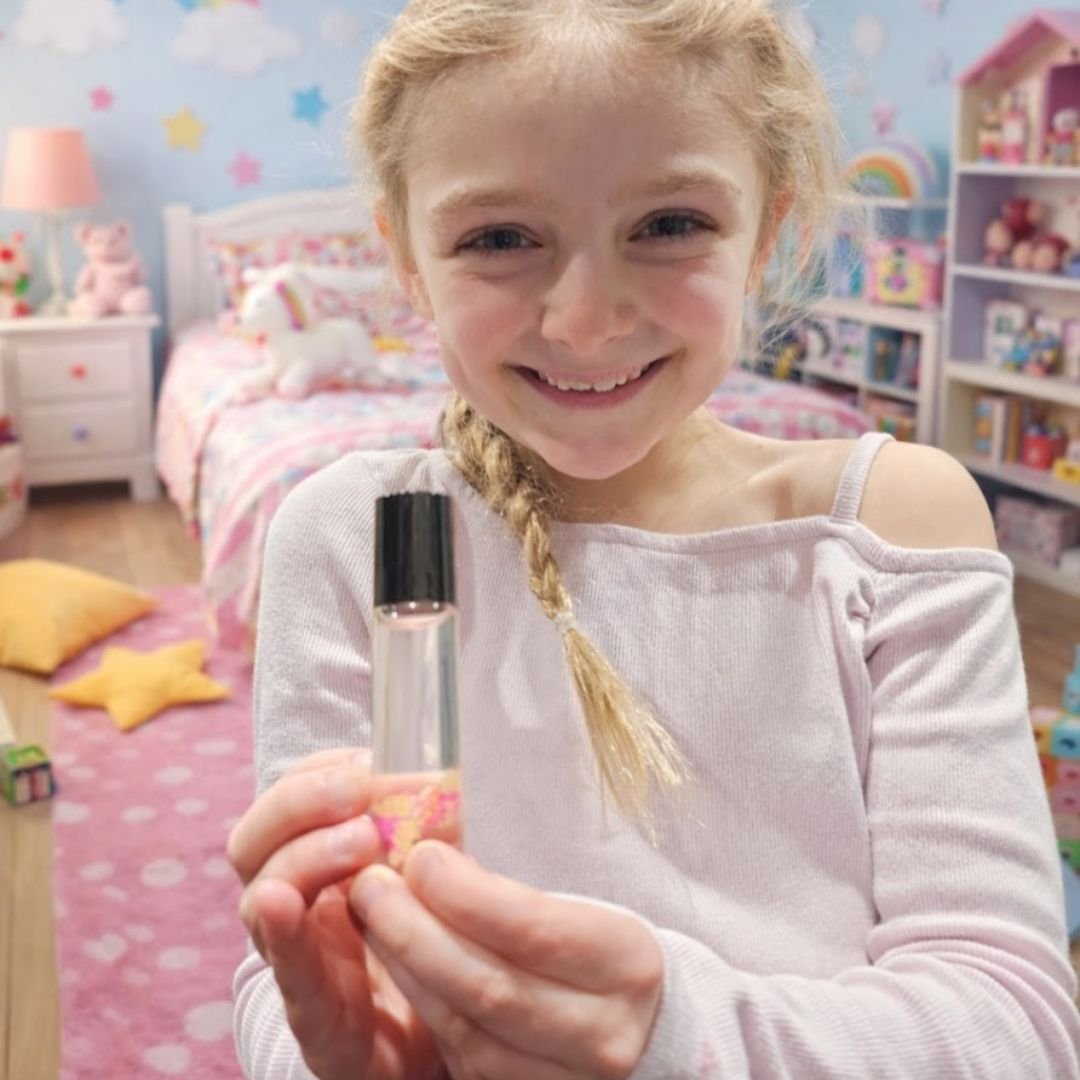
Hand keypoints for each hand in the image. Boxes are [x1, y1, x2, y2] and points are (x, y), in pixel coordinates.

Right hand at [227, 748, 441, 1079]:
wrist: (454, 1042)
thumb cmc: (434, 942)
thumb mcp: (432, 870)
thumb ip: (428, 828)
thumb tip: (437, 778)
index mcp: (318, 865)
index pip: (286, 802)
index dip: (316, 774)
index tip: (366, 758)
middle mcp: (296, 911)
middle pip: (254, 845)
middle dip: (299, 805)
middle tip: (357, 792)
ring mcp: (300, 965)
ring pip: (262, 904)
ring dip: (305, 858)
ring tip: (360, 840)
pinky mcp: (322, 1027)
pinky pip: (292, 982)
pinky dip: (286, 940)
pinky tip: (285, 904)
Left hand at [350, 842, 663, 1079]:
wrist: (649, 1026)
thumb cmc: (604, 949)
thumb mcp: (587, 908)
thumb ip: (517, 894)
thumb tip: (430, 855)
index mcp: (628, 964)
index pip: (535, 930)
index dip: (467, 895)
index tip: (421, 857)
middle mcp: (606, 1034)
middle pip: (491, 987)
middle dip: (416, 932)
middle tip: (370, 885)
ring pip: (466, 1031)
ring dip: (407, 970)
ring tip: (371, 919)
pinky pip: (464, 1059)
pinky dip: (423, 1008)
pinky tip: (398, 966)